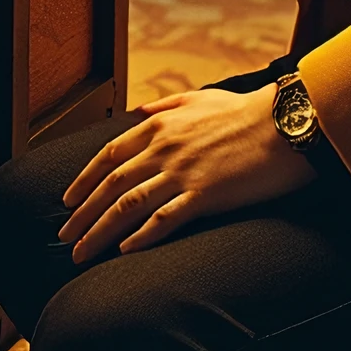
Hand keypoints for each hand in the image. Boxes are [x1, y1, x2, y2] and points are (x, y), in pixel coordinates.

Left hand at [57, 85, 314, 261]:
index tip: (68, 201)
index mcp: (158, 125)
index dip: (84, 180)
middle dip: (83, 214)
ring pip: (128, 206)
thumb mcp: (199, 97)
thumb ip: (165, 105)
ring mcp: (181, 172)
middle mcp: (162, 148)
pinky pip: (164, 220)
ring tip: (82, 252)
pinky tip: (124, 252)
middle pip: (110, 186)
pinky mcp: (204, 194)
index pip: (108, 156)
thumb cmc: (246, 110)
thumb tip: (140, 110)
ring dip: (101, 232)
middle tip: (65, 237)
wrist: (285, 123)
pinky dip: (140, 237)